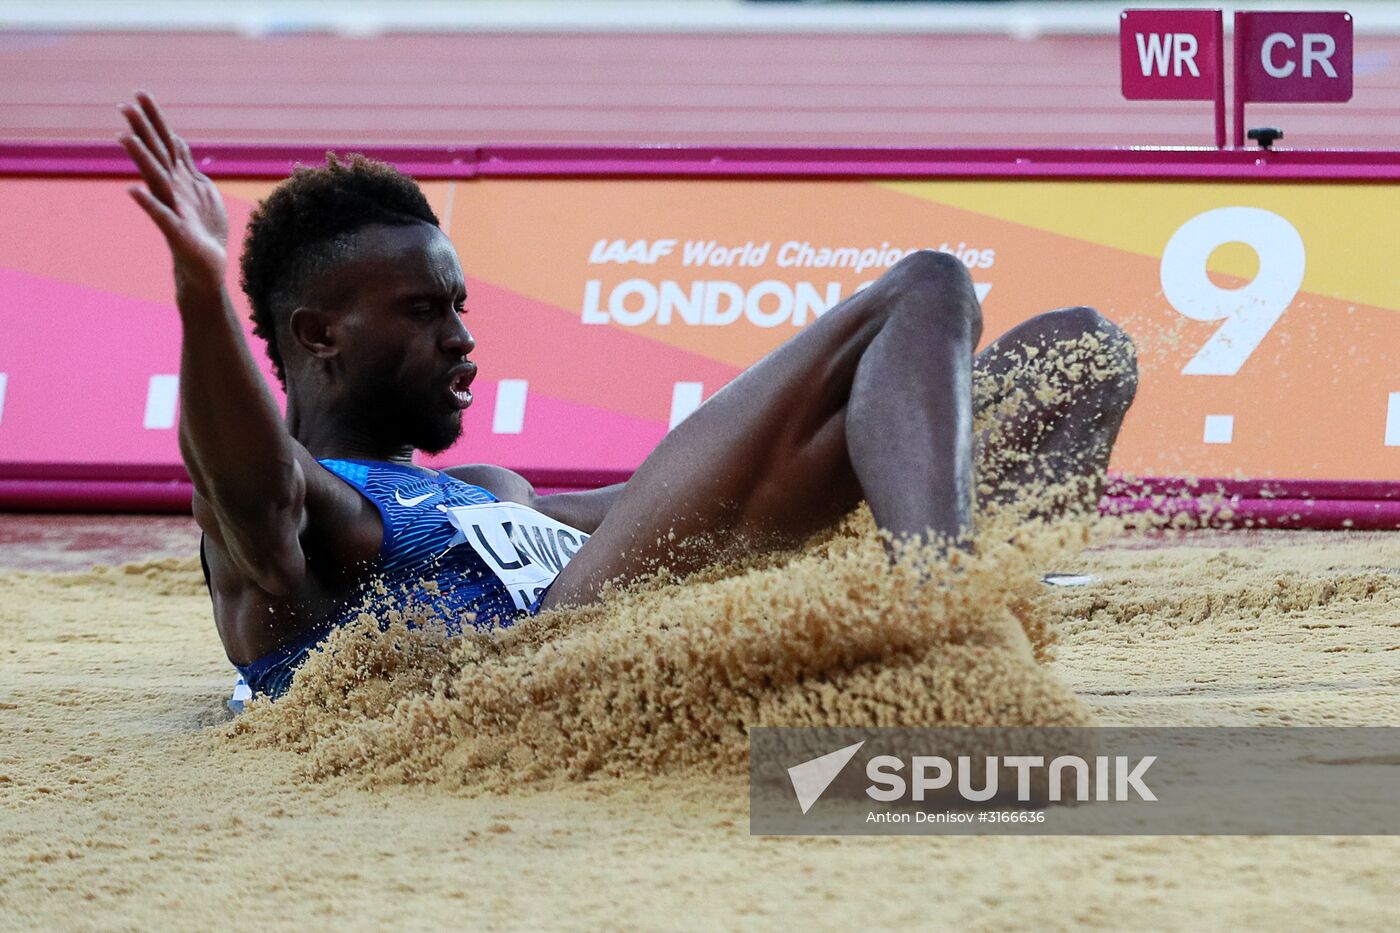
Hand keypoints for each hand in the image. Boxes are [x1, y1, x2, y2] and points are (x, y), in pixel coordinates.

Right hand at [118, 91, 228, 292]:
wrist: (207, 266)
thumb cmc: (203, 229)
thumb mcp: (201, 190)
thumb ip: (188, 166)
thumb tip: (178, 140)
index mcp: (180, 178)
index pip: (167, 142)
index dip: (155, 119)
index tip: (140, 93)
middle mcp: (172, 189)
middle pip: (157, 154)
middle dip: (143, 130)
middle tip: (124, 106)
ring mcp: (172, 208)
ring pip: (155, 178)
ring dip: (141, 158)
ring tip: (124, 137)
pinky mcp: (176, 231)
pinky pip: (160, 215)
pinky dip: (148, 203)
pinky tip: (132, 190)